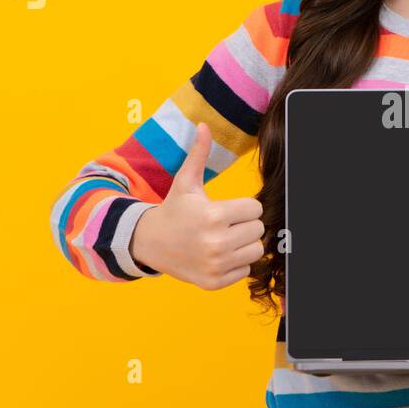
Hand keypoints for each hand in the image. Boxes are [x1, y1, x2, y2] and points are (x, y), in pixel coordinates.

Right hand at [129, 121, 265, 289]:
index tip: (227, 209)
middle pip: (258, 230)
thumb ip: (199, 154)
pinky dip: (236, 263)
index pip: (255, 209)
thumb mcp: (186, 182)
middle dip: (245, 224)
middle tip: (225, 224)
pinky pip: (245, 270)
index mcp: (212, 215)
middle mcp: (215, 243)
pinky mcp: (214, 282)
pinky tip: (218, 255)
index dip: (244, 207)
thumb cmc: (174, 210)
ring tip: (224, 238)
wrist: (149, 243)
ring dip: (244, 244)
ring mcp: (215, 265)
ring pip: (256, 251)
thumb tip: (204, 125)